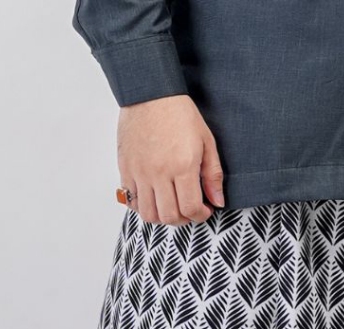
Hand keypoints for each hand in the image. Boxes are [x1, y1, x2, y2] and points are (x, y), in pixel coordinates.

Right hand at [117, 94, 224, 225]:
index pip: (190, 208)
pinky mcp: (126, 169)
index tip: (204, 210)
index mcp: (182, 166)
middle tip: (189, 210)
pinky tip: (154, 197)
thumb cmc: (179, 114)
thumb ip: (212, 175)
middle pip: (169, 216)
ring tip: (171, 206)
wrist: (149, 93)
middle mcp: (159, 173)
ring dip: (162, 217)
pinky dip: (143, 206)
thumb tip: (217, 202)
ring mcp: (140, 173)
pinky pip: (132, 201)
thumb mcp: (206, 141)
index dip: (200, 216)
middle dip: (183, 220)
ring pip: (149, 214)